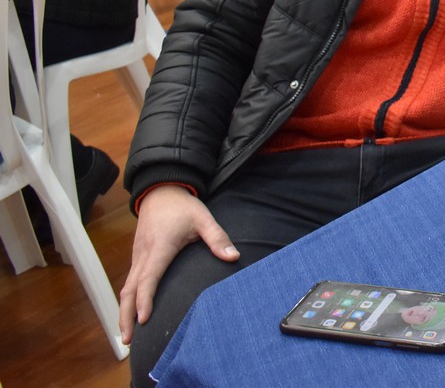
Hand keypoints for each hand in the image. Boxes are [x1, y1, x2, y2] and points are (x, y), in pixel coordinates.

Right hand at [118, 186, 238, 343]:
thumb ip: (218, 238)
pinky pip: (129, 281)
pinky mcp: (137, 257)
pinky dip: (128, 299)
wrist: (161, 191)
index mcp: (160, 247)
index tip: (143, 319)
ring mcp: (138, 256)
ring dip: (124, 311)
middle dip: (126, 315)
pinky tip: (131, 313)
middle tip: (128, 340)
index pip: (149, 277)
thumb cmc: (182, 206)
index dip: (145, 299)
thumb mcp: (203, 218)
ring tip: (127, 335)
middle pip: (130, 290)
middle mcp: (144, 254)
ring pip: (126, 287)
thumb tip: (234, 257)